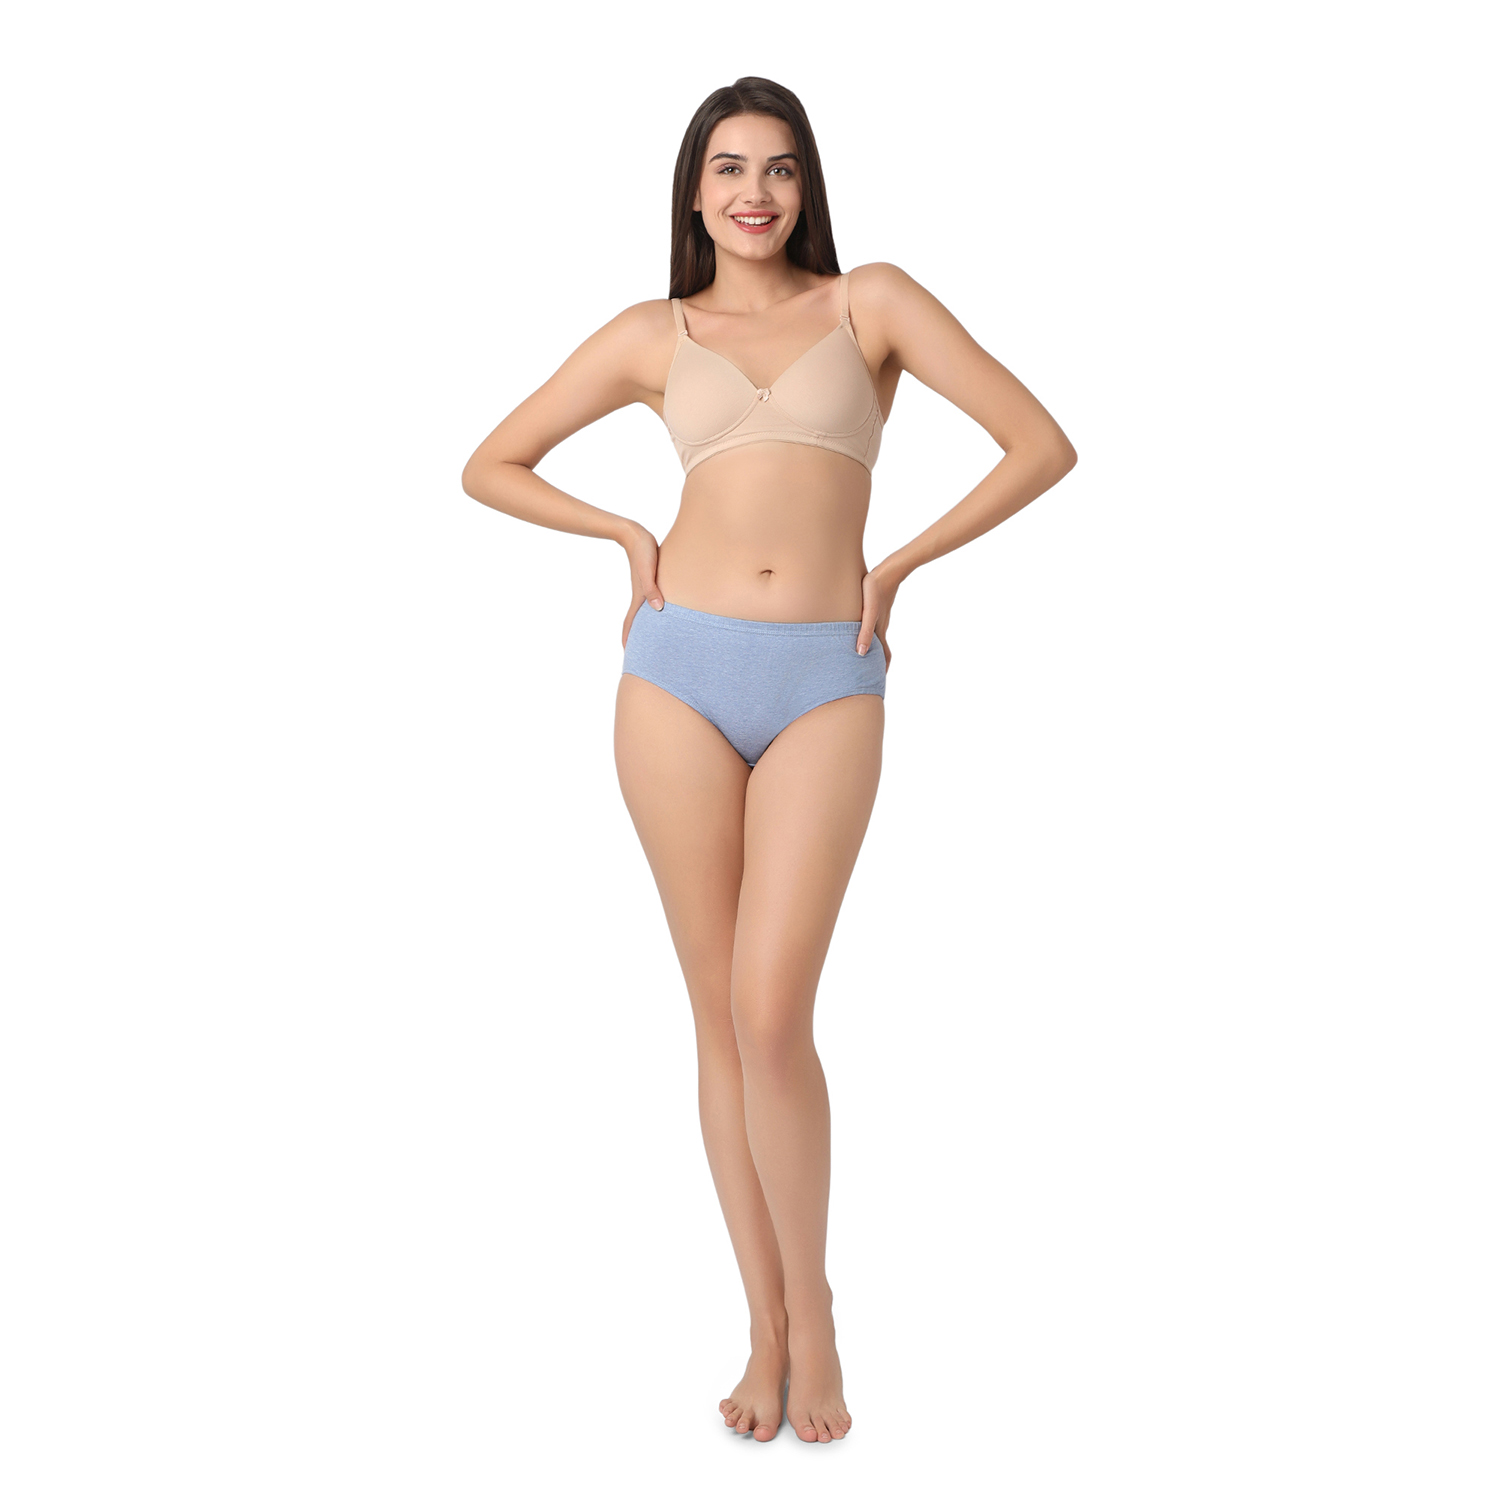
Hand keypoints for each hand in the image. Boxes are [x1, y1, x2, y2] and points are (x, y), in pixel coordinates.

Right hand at [620, 522, 664, 646]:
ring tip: (650, 637)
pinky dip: (653, 611)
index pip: (631, 624)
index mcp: (640, 598)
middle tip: (641, 654)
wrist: (635, 534)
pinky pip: (652, 601)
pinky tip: (659, 612)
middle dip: (637, 638)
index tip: (628, 654)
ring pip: (645, 613)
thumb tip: (658, 609)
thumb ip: (652, 589)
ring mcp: (646, 590)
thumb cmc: (643, 552)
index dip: (629, 639)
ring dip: (645, 626)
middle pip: (637, 622)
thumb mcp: (647, 570)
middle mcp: (642, 596)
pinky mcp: (651, 582)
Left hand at [856, 564, 899, 670]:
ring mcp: (879, 619)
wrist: (889, 571)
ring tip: (864, 660)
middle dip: (875, 665)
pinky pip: (872, 628)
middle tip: (869, 676)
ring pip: (875, 640)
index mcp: (879, 632)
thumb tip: (860, 654)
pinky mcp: (876, 610)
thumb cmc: (876, 590)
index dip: (882, 670)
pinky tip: (862, 633)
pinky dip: (868, 637)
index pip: (884, 657)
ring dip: (872, 651)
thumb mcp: (869, 613)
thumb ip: (865, 633)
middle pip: (880, 651)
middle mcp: (880, 627)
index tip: (878, 684)